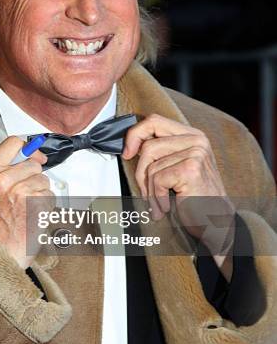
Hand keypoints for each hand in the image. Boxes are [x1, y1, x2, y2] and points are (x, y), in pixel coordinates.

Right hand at [0, 136, 53, 268]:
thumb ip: (4, 170)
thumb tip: (30, 155)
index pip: (14, 142)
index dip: (29, 149)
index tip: (35, 156)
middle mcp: (2, 178)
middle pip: (34, 164)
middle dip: (34, 178)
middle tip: (23, 196)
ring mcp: (19, 191)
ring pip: (44, 181)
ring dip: (40, 194)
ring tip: (25, 209)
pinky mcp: (35, 204)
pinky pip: (49, 196)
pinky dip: (45, 207)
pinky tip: (31, 217)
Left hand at [122, 114, 234, 271]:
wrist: (215, 222)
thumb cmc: (193, 197)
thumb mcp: (176, 167)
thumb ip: (161, 152)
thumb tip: (130, 146)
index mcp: (192, 135)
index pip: (154, 121)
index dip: (135, 134)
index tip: (127, 153)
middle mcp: (197, 140)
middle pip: (148, 146)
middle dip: (141, 173)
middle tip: (147, 192)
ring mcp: (196, 153)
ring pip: (151, 166)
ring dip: (150, 190)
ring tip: (160, 203)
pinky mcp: (191, 169)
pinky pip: (157, 179)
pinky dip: (157, 198)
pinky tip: (168, 206)